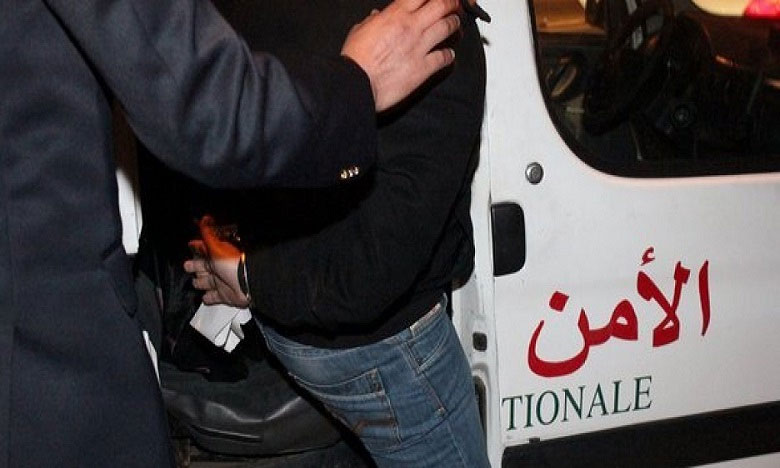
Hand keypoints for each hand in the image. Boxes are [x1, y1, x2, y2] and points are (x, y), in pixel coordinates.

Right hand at [183, 216, 250, 307]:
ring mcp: (221, 283)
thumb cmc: (232, 263)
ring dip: (199, 283)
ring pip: (205, 283)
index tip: (191, 246)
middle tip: (187, 266)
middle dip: (194, 266)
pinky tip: (204, 297)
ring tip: (195, 283)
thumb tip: (204, 218)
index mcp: (216, 256)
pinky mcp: (224, 296)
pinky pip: (212, 298)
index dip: (196, 249)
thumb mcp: (217, 247)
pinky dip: (208, 298)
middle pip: (202, 268)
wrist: (247, 283)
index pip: (203, 252)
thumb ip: (208, 233)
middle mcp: (218, 269)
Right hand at [341, 0, 460, 111]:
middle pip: (442, 5)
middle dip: (451, 3)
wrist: (356, 83)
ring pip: (447, 27)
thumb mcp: (360, 31)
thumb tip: (376, 16)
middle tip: (454, 5)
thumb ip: (372, 21)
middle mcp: (411, 27)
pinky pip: (445, 57)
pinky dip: (449, 55)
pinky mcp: (424, 68)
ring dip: (454, 24)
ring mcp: (420, 47)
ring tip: (456, 25)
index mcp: (395, 14)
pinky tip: (449, 55)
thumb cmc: (355, 59)